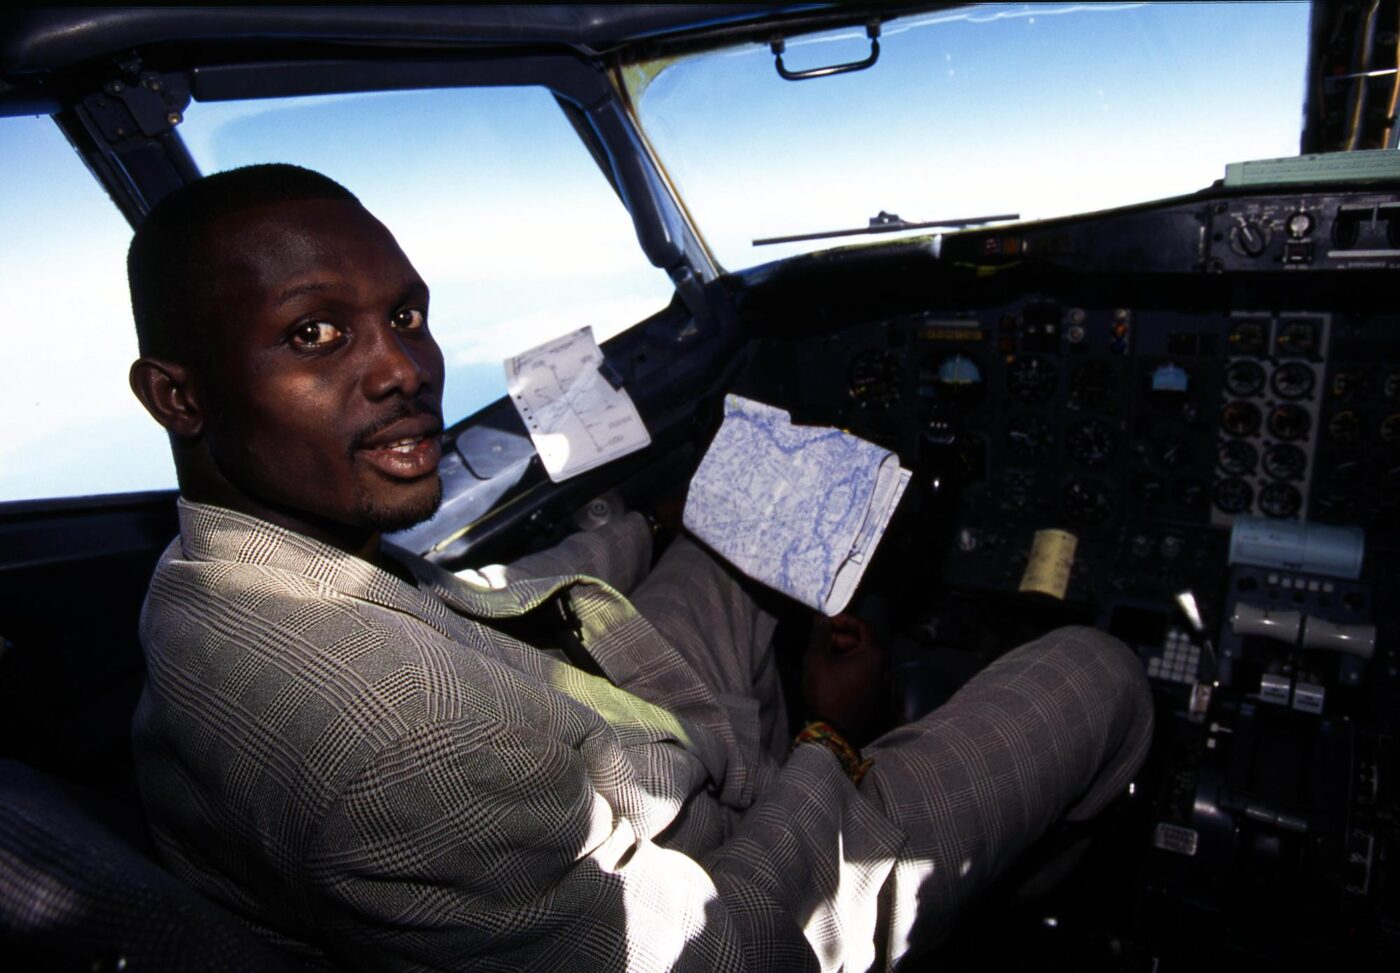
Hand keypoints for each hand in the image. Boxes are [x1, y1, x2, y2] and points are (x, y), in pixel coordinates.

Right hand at [803, 612, 888, 744]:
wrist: (834, 732)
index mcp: (875, 654)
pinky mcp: (878, 698)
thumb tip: (821, 619)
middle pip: (866, 643)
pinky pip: (868, 675)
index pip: (865, 626)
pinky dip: (854, 668)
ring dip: (848, 653)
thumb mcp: (817, 659)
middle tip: (824, 641)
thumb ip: (820, 635)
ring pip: (866, 660)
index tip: (829, 622)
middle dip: (844, 638)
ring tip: (826, 657)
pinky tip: (835, 673)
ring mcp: (884, 684)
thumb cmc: (826, 692)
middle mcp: (885, 668)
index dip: (846, 620)